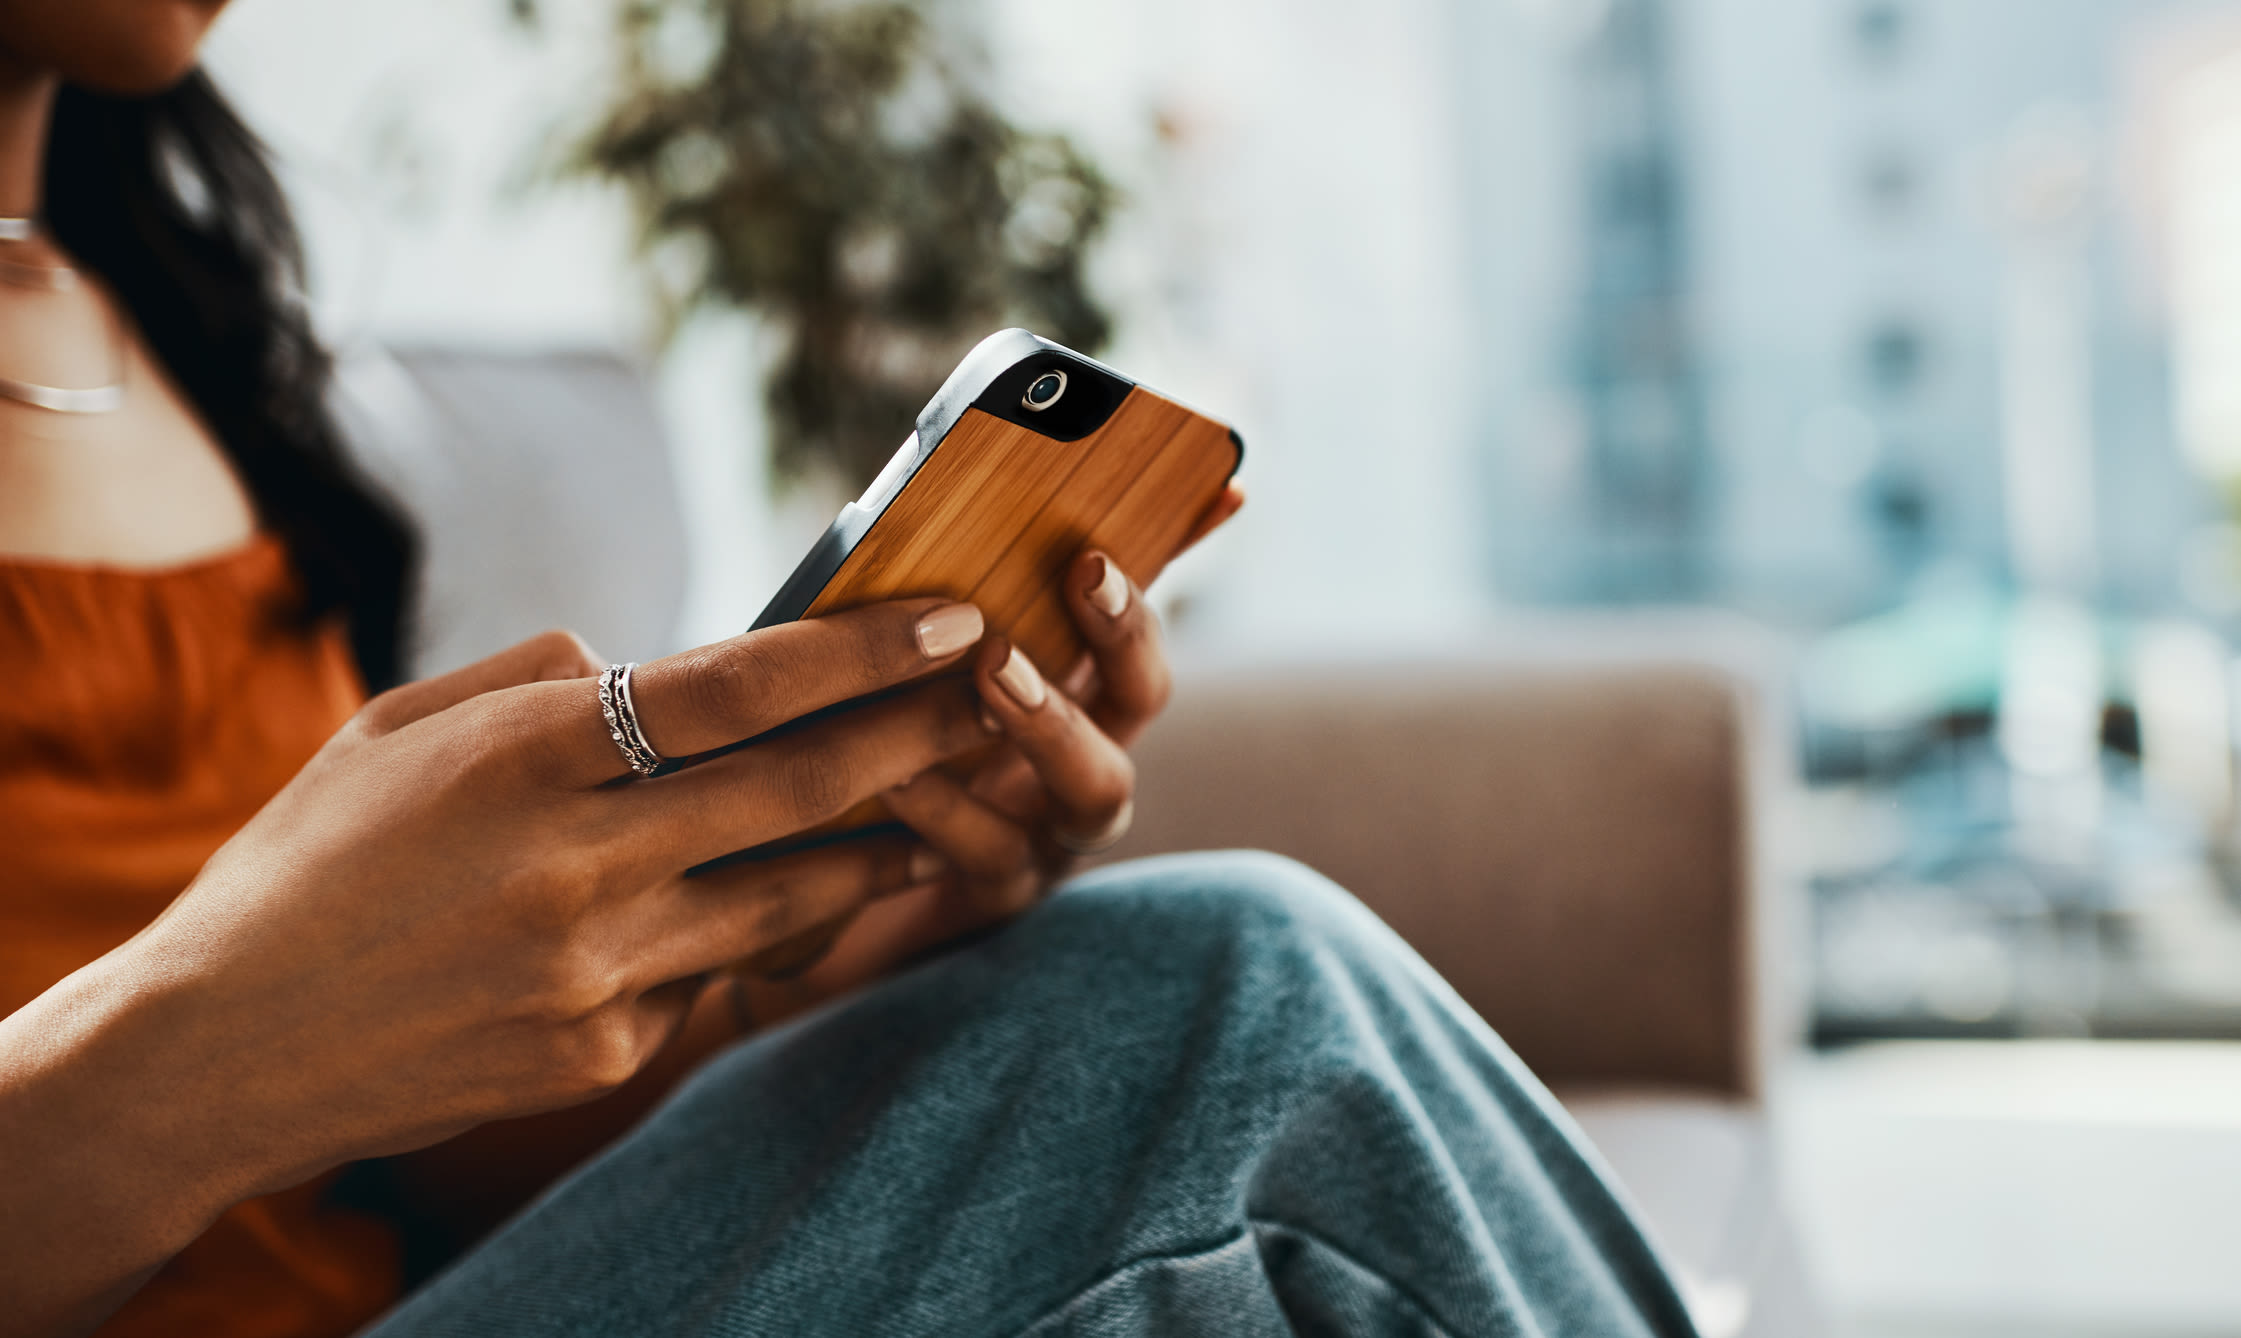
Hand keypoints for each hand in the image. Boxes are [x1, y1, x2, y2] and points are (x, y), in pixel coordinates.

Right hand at [0, 596, 993, 1317]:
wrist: (218, 1049)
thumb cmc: (310, 863)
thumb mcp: (398, 729)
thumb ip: (536, 683)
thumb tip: (651, 666)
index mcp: (519, 759)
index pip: (734, 689)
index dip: (860, 651)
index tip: (952, 619)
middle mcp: (573, 866)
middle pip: (798, 788)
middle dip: (919, 733)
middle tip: (1003, 694)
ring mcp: (596, 974)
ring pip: (790, 893)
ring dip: (881, 839)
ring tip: (946, 798)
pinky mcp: (603, 1055)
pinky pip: (716, 975)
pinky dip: (758, 930)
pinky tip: (791, 898)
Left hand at [735, 484, 1244, 1017]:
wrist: (814, 887)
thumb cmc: (876, 743)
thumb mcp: (916, 661)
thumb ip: (957, 589)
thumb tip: (1037, 504)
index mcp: (1071, 694)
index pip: (1133, 623)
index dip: (1142, 577)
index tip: (1111, 536)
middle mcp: (1080, 762)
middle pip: (1140, 697)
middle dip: (1122, 632)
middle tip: (1085, 573)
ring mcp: (1050, 833)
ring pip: (1097, 788)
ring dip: (1053, 720)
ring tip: (994, 668)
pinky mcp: (993, 898)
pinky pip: (994, 856)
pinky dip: (950, 812)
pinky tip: (897, 775)